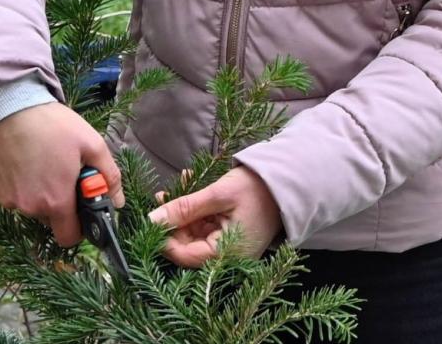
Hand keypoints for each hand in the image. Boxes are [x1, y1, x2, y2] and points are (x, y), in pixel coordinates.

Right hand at [0, 104, 121, 247]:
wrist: (10, 106)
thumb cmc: (54, 125)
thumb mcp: (91, 144)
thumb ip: (109, 176)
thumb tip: (119, 202)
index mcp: (56, 201)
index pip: (69, 237)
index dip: (79, 227)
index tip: (82, 209)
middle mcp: (30, 207)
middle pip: (51, 219)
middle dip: (60, 203)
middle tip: (63, 173)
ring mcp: (9, 199)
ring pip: (31, 207)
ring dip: (40, 193)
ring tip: (43, 162)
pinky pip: (14, 196)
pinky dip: (21, 185)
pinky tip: (24, 161)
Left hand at [147, 165, 280, 266]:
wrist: (291, 182)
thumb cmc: (257, 189)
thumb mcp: (218, 194)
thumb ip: (184, 208)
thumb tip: (151, 219)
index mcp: (226, 254)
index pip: (184, 255)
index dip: (164, 238)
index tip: (150, 218)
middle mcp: (227, 258)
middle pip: (188, 247)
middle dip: (172, 223)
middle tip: (161, 199)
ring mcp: (230, 249)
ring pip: (195, 236)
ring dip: (182, 215)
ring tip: (171, 192)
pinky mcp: (232, 238)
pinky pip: (206, 229)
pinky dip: (195, 213)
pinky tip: (188, 193)